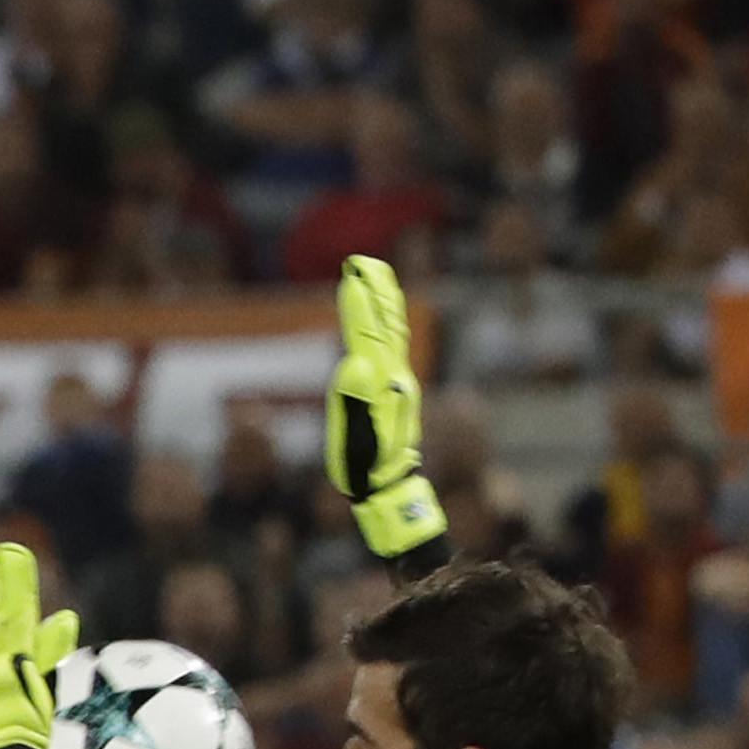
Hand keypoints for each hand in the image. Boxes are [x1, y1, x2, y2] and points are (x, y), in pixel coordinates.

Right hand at [327, 255, 449, 561]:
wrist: (389, 488)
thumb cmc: (367, 469)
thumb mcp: (358, 440)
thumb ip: (356, 401)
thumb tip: (356, 363)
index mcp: (381, 383)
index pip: (368, 333)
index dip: (359, 303)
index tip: (352, 272)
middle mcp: (394, 376)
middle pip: (386, 324)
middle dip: (375, 291)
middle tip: (364, 261)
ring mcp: (396, 382)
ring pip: (392, 331)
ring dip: (384, 301)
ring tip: (377, 276)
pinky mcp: (393, 390)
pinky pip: (392, 346)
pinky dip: (386, 323)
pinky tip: (383, 319)